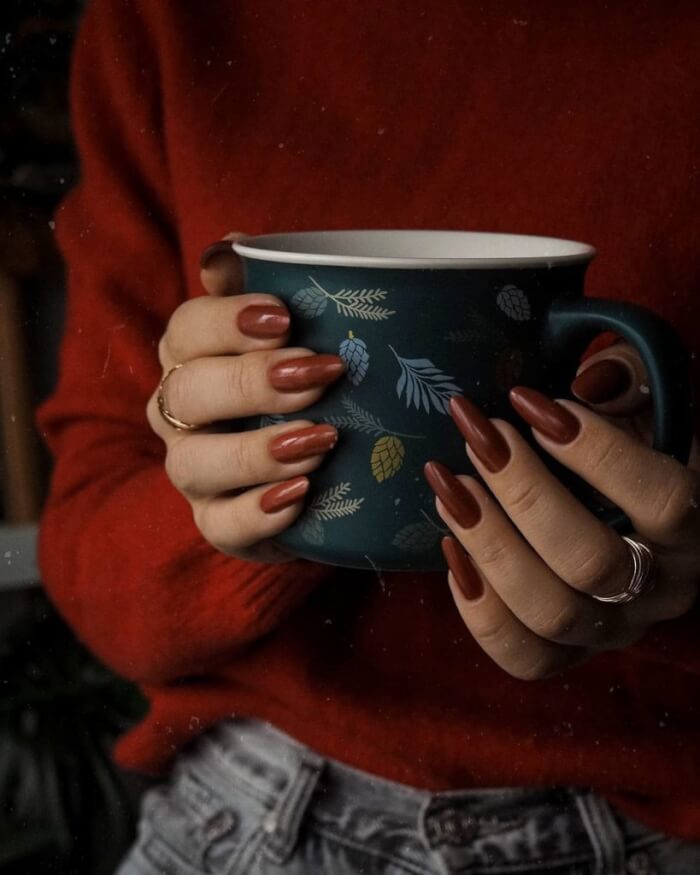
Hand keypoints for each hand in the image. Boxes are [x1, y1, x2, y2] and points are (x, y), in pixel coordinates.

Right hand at [146, 232, 344, 563]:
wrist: (321, 473)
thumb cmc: (305, 387)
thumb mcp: (298, 336)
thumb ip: (271, 288)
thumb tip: (229, 248)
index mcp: (193, 357)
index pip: (188, 330)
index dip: (225, 320)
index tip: (284, 316)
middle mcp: (182, 414)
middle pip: (188, 394)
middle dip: (251, 382)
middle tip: (320, 375)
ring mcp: (195, 473)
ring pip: (196, 463)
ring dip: (256, 451)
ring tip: (319, 440)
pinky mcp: (218, 523)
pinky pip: (221, 526)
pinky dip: (257, 514)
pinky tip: (300, 498)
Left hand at [425, 343, 699, 679]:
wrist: (629, 516)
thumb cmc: (636, 445)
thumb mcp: (649, 401)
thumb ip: (634, 379)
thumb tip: (590, 384)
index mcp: (695, 528)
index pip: (664, 501)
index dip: (597, 453)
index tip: (530, 403)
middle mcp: (662, 589)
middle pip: (592, 565)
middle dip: (523, 495)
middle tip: (479, 438)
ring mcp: (613, 629)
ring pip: (550, 613)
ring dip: (490, 546)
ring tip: (449, 485)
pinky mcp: (567, 651)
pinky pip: (523, 655)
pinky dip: (479, 608)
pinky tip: (453, 547)